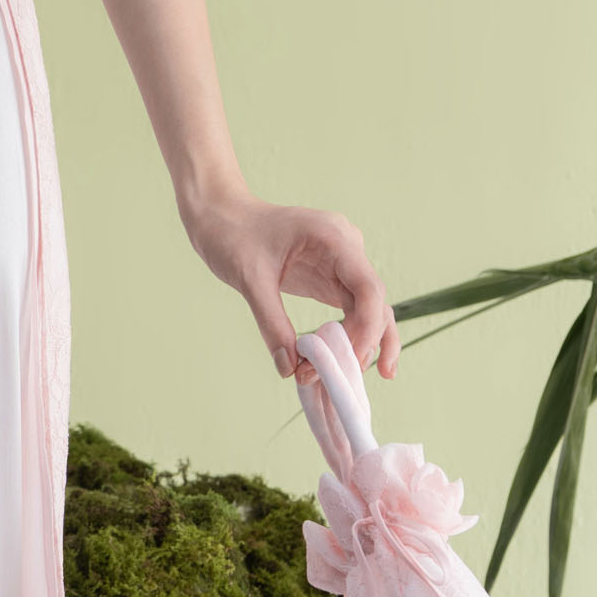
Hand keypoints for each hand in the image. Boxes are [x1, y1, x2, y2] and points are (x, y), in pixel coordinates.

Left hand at [185, 191, 398, 381]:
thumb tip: (289, 368)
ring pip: (369, 310)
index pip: (369, 289)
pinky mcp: (330, 278)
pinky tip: (345, 365)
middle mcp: (346, 249)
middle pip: (375, 303)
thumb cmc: (233, 234)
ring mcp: (341, 264)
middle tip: (340, 380)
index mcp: (334, 238)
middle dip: (363, 344)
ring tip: (348, 382)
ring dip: (360, 346)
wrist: (221, 214)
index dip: (367, 329)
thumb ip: (271, 323)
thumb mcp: (249, 279)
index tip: (348, 361)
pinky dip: (348, 338)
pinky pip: (351, 311)